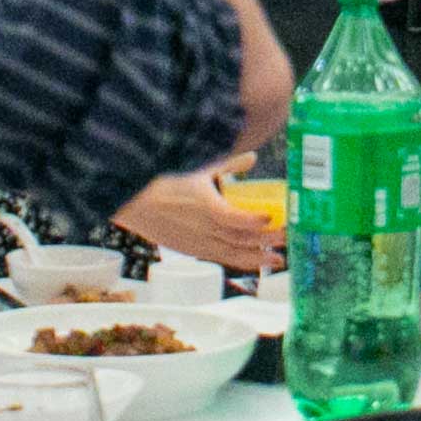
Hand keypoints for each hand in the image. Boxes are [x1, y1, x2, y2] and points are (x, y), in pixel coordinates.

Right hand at [111, 152, 281, 272]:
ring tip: (278, 260)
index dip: (251, 220)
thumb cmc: (164, 180)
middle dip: (265, 241)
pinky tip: (254, 262)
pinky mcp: (191, 250)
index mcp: (202, 204)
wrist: (132, 202)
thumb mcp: (198, 168)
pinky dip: (239, 260)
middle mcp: (201, 227)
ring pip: (231, 254)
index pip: (230, 217)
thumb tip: (253, 158)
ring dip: (256, 258)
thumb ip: (228, 165)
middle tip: (288, 239)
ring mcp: (196, 242)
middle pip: (238, 238)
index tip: (269, 217)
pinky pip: (220, 258)